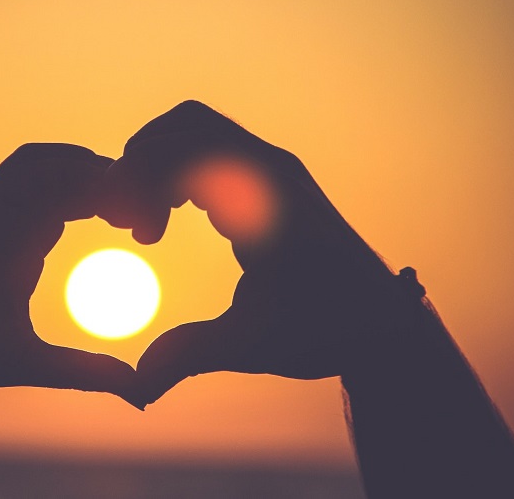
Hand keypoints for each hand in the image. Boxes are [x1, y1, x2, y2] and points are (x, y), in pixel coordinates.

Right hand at [101, 101, 418, 405]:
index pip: (184, 151)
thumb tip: (134, 388)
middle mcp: (271, 169)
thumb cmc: (325, 330)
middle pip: (185, 125)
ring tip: (149, 226)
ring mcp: (274, 167)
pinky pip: (213, 147)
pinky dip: (180, 170)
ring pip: (197, 129)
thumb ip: (189, 354)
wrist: (383, 322)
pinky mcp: (273, 177)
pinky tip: (170, 222)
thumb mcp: (251, 344)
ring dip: (160, 163)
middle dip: (143, 164)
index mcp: (265, 199)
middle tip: (130, 223)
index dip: (141, 184)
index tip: (142, 240)